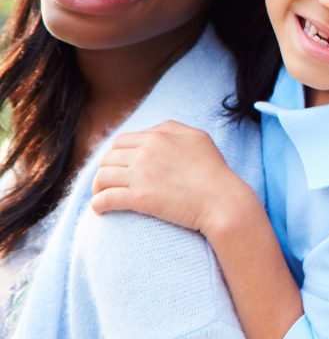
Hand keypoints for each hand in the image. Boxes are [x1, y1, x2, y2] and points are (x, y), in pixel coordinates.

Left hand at [91, 120, 250, 235]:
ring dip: (98, 187)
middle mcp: (146, 152)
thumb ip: (172, 128)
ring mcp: (141, 175)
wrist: (221, 200)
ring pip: (102, 177)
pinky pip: (106, 199)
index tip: (117, 166)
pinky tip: (99, 210)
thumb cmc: (214, 170)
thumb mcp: (197, 137)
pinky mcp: (139, 199)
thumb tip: (152, 131)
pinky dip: (98, 204)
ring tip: (102, 195)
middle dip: (104, 169)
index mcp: (158, 136)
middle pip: (108, 157)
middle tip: (107, 182)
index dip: (115, 154)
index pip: (121, 141)